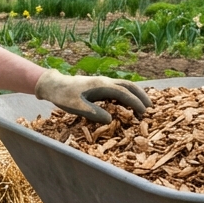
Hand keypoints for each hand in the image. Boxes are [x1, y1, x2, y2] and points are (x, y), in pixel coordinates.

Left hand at [34, 69, 151, 123]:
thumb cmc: (63, 96)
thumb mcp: (76, 106)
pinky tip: (128, 103)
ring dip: (136, 94)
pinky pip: (117, 89)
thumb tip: (110, 120)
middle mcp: (104, 82)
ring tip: (144, 106)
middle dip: (141, 96)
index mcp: (101, 86)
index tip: (144, 112)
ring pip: (124, 86)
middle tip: (151, 108)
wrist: (53, 85)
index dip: (135, 103)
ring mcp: (102, 83)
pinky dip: (127, 94)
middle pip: (129, 86)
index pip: (123, 93)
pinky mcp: (99, 86)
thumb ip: (93, 113)